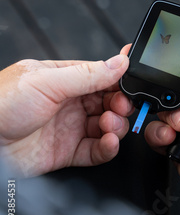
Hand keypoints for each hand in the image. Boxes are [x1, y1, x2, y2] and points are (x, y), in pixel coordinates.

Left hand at [0, 55, 132, 176]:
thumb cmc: (2, 104)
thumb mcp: (48, 82)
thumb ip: (88, 74)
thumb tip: (120, 62)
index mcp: (64, 78)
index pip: (102, 77)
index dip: (119, 81)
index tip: (132, 85)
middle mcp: (69, 102)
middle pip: (108, 102)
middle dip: (120, 104)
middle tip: (120, 107)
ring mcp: (69, 128)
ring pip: (106, 126)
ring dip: (115, 126)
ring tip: (109, 125)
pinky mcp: (66, 152)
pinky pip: (96, 150)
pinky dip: (108, 148)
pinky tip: (109, 143)